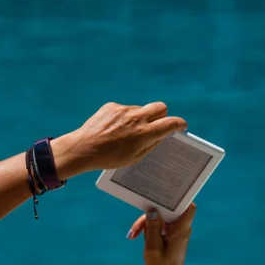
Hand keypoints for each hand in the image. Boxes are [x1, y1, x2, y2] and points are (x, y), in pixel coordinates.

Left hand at [72, 101, 186, 171]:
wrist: (83, 148)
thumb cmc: (109, 158)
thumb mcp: (134, 158)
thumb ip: (151, 144)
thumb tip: (162, 134)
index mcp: (144, 133)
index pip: (171, 123)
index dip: (179, 124)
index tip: (181, 126)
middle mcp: (136, 118)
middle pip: (160, 107)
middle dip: (162, 115)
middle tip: (157, 125)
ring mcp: (124, 110)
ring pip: (141, 109)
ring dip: (140, 118)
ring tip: (126, 133)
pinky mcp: (112, 106)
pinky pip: (125, 109)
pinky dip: (123, 117)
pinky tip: (113, 129)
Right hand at [127, 203, 195, 264]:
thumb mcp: (153, 248)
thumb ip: (153, 229)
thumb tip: (152, 211)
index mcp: (181, 230)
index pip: (189, 207)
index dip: (179, 199)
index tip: (164, 196)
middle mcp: (180, 227)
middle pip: (166, 210)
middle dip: (149, 214)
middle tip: (135, 227)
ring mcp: (175, 229)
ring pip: (159, 216)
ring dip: (145, 223)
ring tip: (133, 234)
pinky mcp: (169, 232)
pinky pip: (158, 223)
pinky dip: (148, 227)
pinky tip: (137, 236)